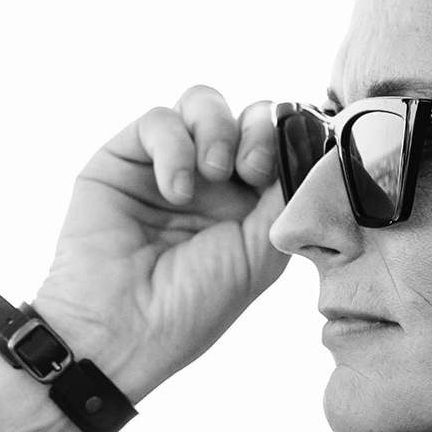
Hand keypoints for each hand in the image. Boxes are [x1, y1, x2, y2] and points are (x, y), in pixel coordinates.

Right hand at [29, 86, 295, 400]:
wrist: (122, 328)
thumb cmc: (192, 305)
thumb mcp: (260, 253)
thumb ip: (285, 195)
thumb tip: (309, 142)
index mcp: (248, 205)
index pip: (278, 144)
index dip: (288, 141)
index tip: (284, 170)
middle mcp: (210, 181)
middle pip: (246, 114)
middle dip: (257, 130)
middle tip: (250, 170)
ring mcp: (166, 166)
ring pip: (202, 103)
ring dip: (217, 129)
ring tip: (213, 172)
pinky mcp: (123, 159)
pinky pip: (158, 120)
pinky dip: (174, 147)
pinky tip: (175, 189)